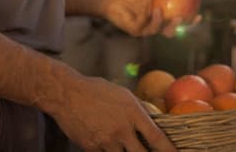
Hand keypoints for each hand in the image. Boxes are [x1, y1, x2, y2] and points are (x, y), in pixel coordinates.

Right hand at [51, 76, 176, 151]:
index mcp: (133, 114)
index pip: (156, 137)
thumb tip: (153, 119)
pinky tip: (111, 146)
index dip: (168, 150)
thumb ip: (140, 109)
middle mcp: (122, 130)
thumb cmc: (97, 90)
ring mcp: (105, 141)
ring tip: (128, 146)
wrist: (67, 94)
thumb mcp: (125, 95)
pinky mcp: (91, 148)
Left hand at [102, 0, 184, 36]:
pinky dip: (151, 18)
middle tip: (183, 18)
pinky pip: (146, 26)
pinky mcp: (136, 31)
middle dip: (179, 27)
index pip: (177, 21)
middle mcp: (155, 25)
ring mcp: (145, 29)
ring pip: (159, 30)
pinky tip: (153, 10)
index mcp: (161, 16)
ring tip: (166, 13)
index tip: (198, 15)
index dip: (189, 21)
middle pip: (171, 31)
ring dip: (164, 23)